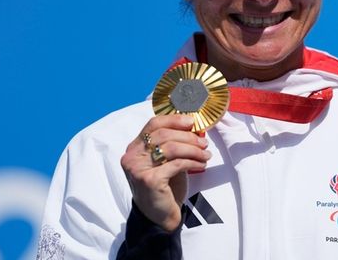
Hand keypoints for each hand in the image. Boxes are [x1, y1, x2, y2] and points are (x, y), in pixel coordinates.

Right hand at [120, 114, 210, 231]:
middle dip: (188, 137)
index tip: (192, 122)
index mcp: (134, 148)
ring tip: (205, 155)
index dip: (174, 120)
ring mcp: (138, 168)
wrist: (159, 216)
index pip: (153, 124)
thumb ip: (172, 144)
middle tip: (204, 143)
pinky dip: (193, 162)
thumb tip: (193, 127)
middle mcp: (132, 156)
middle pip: (164, 135)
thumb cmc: (165, 185)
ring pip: (171, 148)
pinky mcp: (149, 180)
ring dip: (193, 150)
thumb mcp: (166, 161)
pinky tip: (201, 165)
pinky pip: (177, 164)